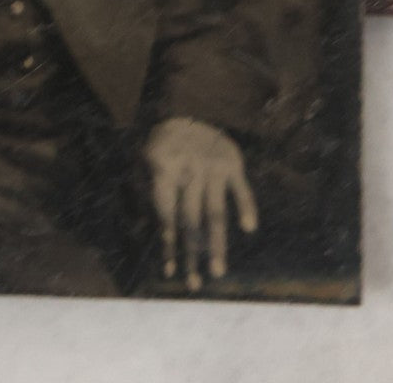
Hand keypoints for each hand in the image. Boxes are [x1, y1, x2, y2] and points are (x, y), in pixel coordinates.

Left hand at [144, 116, 257, 291]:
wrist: (186, 108)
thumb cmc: (163, 146)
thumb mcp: (144, 162)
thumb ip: (146, 193)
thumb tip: (151, 230)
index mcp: (163, 170)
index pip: (166, 214)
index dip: (168, 243)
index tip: (170, 272)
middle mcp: (188, 170)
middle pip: (190, 219)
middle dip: (192, 253)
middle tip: (195, 284)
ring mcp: (211, 166)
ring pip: (215, 211)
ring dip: (216, 244)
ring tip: (217, 271)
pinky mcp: (231, 162)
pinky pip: (240, 188)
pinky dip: (246, 206)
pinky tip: (248, 228)